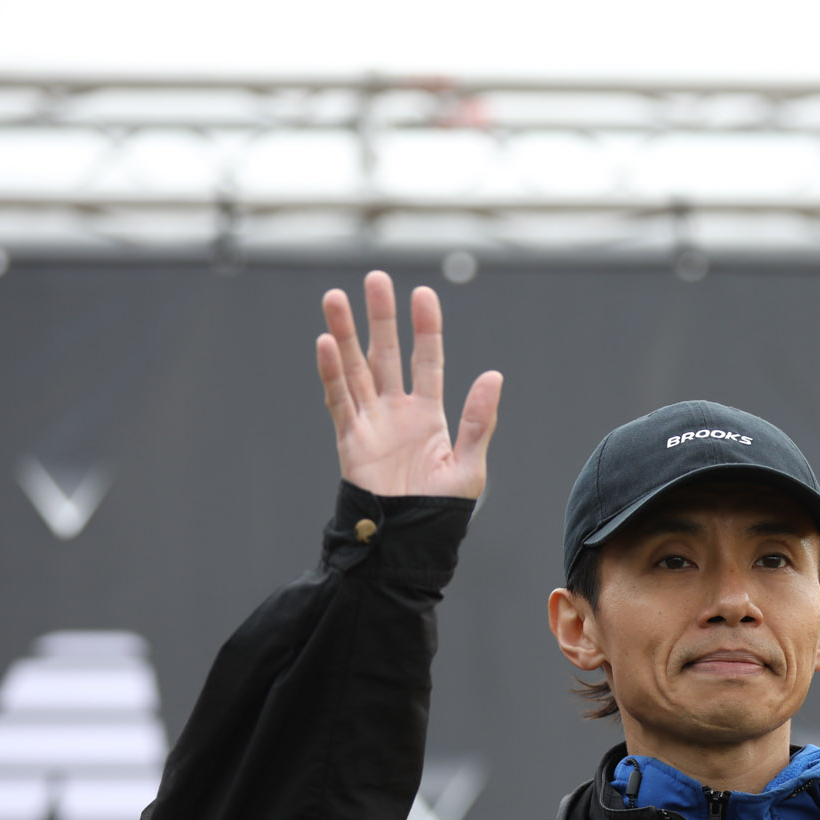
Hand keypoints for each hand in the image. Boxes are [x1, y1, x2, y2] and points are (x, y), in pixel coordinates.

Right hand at [316, 271, 501, 499]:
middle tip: (375, 279)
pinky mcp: (350, 440)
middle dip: (380, 317)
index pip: (427, 360)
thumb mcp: (469, 464)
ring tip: (335, 297)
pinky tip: (326, 342)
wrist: (410, 540)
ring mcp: (370, 423)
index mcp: (428, 414)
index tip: (422, 294)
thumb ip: (478, 420)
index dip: (425, 328)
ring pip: (356, 368)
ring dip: (345, 333)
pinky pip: (339, 400)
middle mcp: (396, 411)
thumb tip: (494, 375)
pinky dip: (332, 372)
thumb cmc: (441, 509)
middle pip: (386, 354)